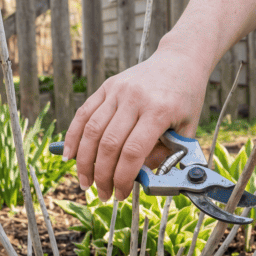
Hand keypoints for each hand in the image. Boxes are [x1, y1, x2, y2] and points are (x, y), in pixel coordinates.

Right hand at [63, 48, 207, 201]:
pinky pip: (84, 113)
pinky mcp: (107, 87)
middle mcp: (135, 99)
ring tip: (85, 182)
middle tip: (102, 194)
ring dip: (84, 161)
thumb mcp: (187, 128)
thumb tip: (142, 177)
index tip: (120, 194)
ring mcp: (118, 91)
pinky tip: (68, 155)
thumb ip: (169, 154)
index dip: (123, 177)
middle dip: (102, 175)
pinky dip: (73, 136)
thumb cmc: (185, 98)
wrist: (180, 60)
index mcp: (159, 110)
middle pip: (109, 144)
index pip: (134, 151)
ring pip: (92, 130)